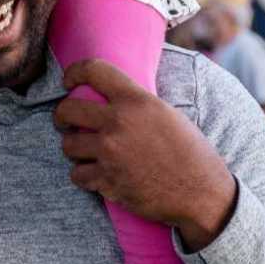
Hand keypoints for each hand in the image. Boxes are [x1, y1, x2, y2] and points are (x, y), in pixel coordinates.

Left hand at [54, 60, 236, 251]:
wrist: (202, 193)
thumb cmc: (190, 152)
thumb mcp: (166, 114)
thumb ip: (135, 103)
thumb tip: (109, 95)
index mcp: (136, 101)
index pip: (92, 70)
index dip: (73, 73)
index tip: (68, 82)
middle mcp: (119, 123)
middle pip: (67, 110)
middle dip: (62, 116)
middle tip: (66, 122)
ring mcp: (110, 153)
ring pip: (68, 145)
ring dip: (74, 148)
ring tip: (85, 151)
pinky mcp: (107, 181)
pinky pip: (77, 175)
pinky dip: (84, 176)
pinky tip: (96, 174)